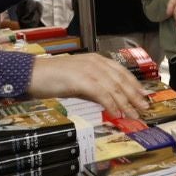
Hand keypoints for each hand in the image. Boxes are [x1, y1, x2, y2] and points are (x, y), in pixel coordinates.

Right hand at [26, 53, 146, 119]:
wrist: (32, 74)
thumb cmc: (51, 78)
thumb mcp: (77, 81)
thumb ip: (93, 88)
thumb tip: (109, 101)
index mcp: (95, 60)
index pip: (121, 72)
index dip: (134, 84)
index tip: (143, 95)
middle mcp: (95, 63)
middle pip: (121, 80)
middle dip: (134, 95)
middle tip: (144, 108)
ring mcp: (88, 70)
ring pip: (114, 87)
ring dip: (126, 103)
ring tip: (134, 114)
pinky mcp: (81, 80)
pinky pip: (102, 93)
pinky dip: (111, 104)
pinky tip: (116, 113)